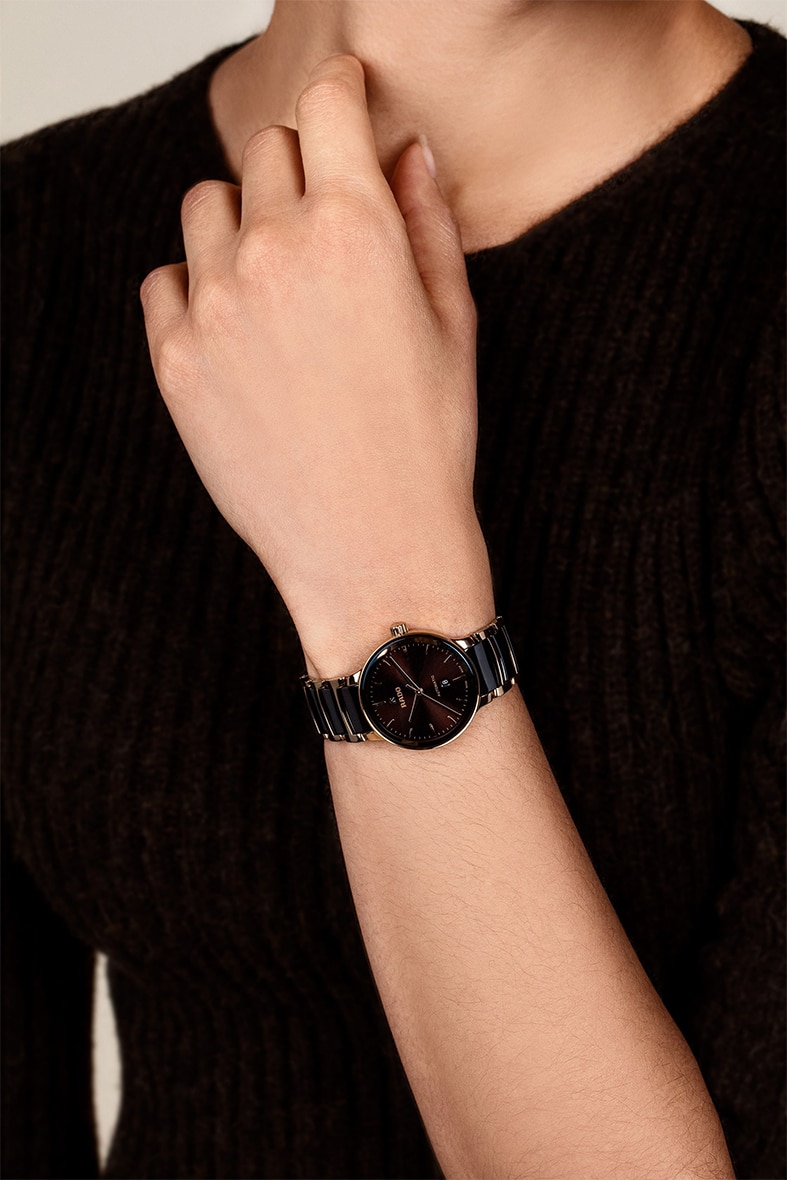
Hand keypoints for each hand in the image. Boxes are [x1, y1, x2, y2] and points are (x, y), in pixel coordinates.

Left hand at [140, 54, 494, 674]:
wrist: (372, 548)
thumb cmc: (427, 444)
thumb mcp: (453, 323)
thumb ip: (426, 220)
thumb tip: (405, 151)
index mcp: (354, 228)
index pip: (328, 107)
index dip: (340, 92)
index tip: (342, 97)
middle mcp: (274, 250)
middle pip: (266, 152)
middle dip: (300, 169)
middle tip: (323, 223)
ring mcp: (215, 304)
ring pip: (207, 208)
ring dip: (242, 222)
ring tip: (278, 281)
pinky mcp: (175, 359)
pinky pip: (165, 281)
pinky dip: (197, 286)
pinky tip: (240, 329)